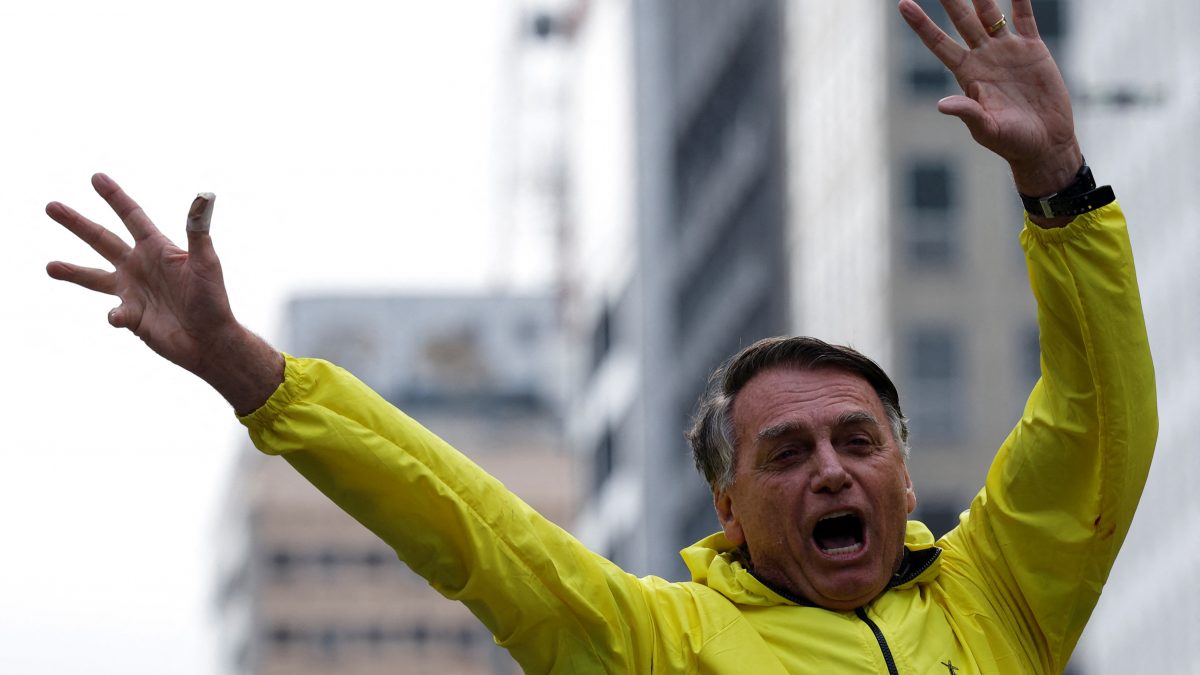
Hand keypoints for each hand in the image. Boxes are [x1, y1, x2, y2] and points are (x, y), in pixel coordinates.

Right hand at [46, 173, 282, 413]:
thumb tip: (204, 197)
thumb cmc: (213, 299)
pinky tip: (119, 317)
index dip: (115, 197)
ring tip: (49, 266)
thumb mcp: (206, 262)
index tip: (96, 177)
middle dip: (77, 223)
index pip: (132, 217)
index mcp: (157, 249)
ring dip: (72, 271)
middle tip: (50, 206)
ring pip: (94, 277)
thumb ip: (199, 231)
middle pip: (102, 240)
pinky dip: (114, 314)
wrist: (210, 340)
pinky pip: (114, 313)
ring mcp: (133, 291)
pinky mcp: (131, 316)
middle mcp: (140, 266)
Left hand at [899, 0, 1082, 199]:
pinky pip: (1025, 17)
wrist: (1045, 143)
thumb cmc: (1012, 142)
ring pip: (990, 13)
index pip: (938, 43)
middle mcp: (983, 58)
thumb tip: (942, 104)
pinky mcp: (1033, 49)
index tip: (904, 4)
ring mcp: (1007, 51)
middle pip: (961, 20)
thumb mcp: (987, 130)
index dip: (921, 24)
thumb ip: (968, 113)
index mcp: (967, 75)